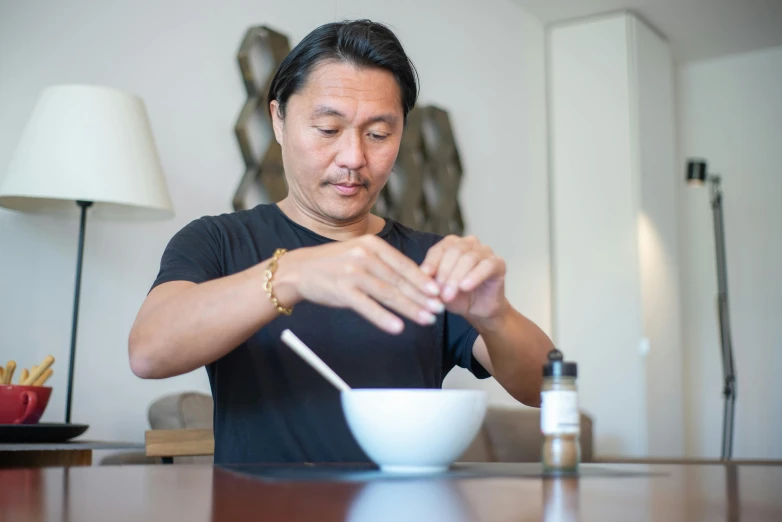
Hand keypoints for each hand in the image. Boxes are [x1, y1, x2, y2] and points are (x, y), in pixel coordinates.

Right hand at [273, 235, 443, 333]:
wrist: (298, 270)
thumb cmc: (332, 264)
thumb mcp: (359, 253)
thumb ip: (383, 263)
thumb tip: (412, 278)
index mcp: (371, 244)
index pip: (403, 264)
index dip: (423, 280)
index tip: (439, 292)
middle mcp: (364, 255)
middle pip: (399, 280)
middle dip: (422, 297)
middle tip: (439, 309)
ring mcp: (352, 272)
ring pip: (388, 293)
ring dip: (410, 308)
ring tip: (426, 319)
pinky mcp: (341, 289)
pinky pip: (367, 306)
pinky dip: (383, 317)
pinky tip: (397, 327)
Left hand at [420, 235, 507, 325]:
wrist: (478, 311)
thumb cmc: (457, 296)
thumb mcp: (438, 289)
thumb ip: (430, 280)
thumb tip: (420, 275)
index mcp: (452, 245)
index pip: (439, 249)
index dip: (431, 262)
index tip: (423, 276)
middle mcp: (469, 243)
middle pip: (454, 252)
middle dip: (444, 273)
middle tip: (437, 292)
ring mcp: (485, 251)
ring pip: (469, 258)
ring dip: (456, 277)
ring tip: (449, 295)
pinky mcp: (498, 263)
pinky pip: (486, 265)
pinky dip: (474, 276)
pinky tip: (465, 287)